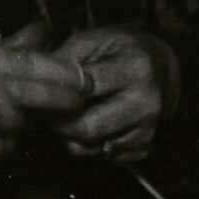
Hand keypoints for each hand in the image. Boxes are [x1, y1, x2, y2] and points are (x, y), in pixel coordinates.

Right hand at [0, 22, 86, 182]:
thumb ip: (1, 49)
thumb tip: (41, 29)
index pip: (18, 59)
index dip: (57, 69)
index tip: (83, 75)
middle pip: (20, 90)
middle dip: (57, 96)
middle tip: (81, 99)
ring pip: (10, 123)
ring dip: (29, 125)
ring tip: (37, 123)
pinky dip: (5, 149)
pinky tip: (4, 143)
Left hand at [52, 25, 179, 166]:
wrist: (164, 68)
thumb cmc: (121, 50)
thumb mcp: (94, 40)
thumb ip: (65, 59)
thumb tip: (34, 82)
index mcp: (134, 69)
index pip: (83, 91)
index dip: (54, 96)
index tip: (39, 96)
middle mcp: (146, 103)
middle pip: (87, 129)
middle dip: (58, 124)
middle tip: (47, 114)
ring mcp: (148, 129)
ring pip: (91, 149)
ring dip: (71, 137)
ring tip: (69, 117)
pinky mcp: (145, 149)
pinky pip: (103, 158)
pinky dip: (90, 146)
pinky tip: (92, 125)